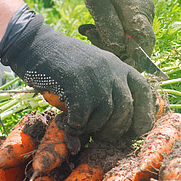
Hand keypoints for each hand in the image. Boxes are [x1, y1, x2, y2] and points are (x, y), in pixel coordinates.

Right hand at [0, 5, 154, 148]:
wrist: (34, 44)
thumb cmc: (64, 64)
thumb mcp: (94, 71)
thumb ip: (108, 90)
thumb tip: (119, 127)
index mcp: (120, 66)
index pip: (146, 93)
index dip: (145, 115)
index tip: (137, 131)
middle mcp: (113, 69)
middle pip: (127, 109)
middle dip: (116, 129)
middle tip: (102, 136)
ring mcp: (95, 75)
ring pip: (107, 115)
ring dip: (94, 128)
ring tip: (81, 127)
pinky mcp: (76, 82)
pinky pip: (83, 116)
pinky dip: (76, 126)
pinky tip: (68, 124)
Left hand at [76, 0, 154, 64]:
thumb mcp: (99, 4)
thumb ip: (110, 28)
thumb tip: (119, 50)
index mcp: (139, 13)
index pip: (145, 45)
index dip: (135, 60)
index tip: (118, 64)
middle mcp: (147, 15)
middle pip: (139, 44)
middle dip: (118, 50)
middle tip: (92, 38)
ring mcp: (144, 12)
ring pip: (133, 38)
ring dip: (113, 40)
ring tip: (90, 30)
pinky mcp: (138, 10)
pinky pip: (129, 28)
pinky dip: (114, 31)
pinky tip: (98, 25)